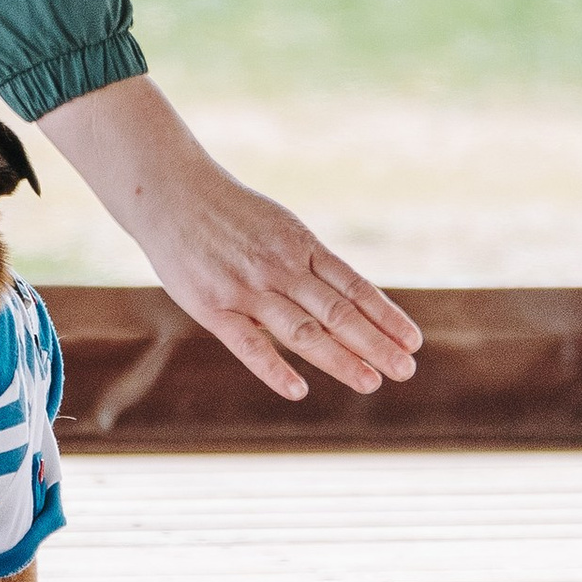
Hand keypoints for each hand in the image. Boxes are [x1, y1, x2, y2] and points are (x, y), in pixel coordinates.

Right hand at [36, 74, 421, 402]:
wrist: (169, 191)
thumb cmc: (228, 212)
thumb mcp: (278, 225)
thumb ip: (308, 261)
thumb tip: (349, 294)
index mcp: (300, 246)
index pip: (354, 286)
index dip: (385, 315)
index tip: (412, 342)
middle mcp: (280, 267)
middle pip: (337, 312)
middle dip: (375, 343)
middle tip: (406, 370)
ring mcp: (247, 288)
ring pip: (302, 330)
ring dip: (340, 358)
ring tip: (371, 382)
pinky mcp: (212, 306)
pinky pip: (248, 343)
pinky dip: (273, 367)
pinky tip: (298, 390)